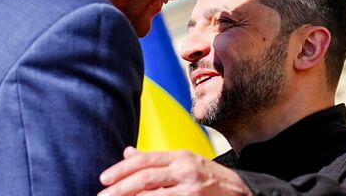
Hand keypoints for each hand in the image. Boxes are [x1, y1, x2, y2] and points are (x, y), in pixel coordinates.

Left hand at [98, 147, 251, 195]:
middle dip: (121, 188)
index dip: (122, 169)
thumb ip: (156, 159)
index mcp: (179, 156)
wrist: (241, 191)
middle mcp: (185, 169)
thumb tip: (127, 153)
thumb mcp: (184, 161)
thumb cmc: (209, 177)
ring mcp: (191, 188)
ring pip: (154, 195)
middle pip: (146, 177)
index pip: (145, 160)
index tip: (104, 178)